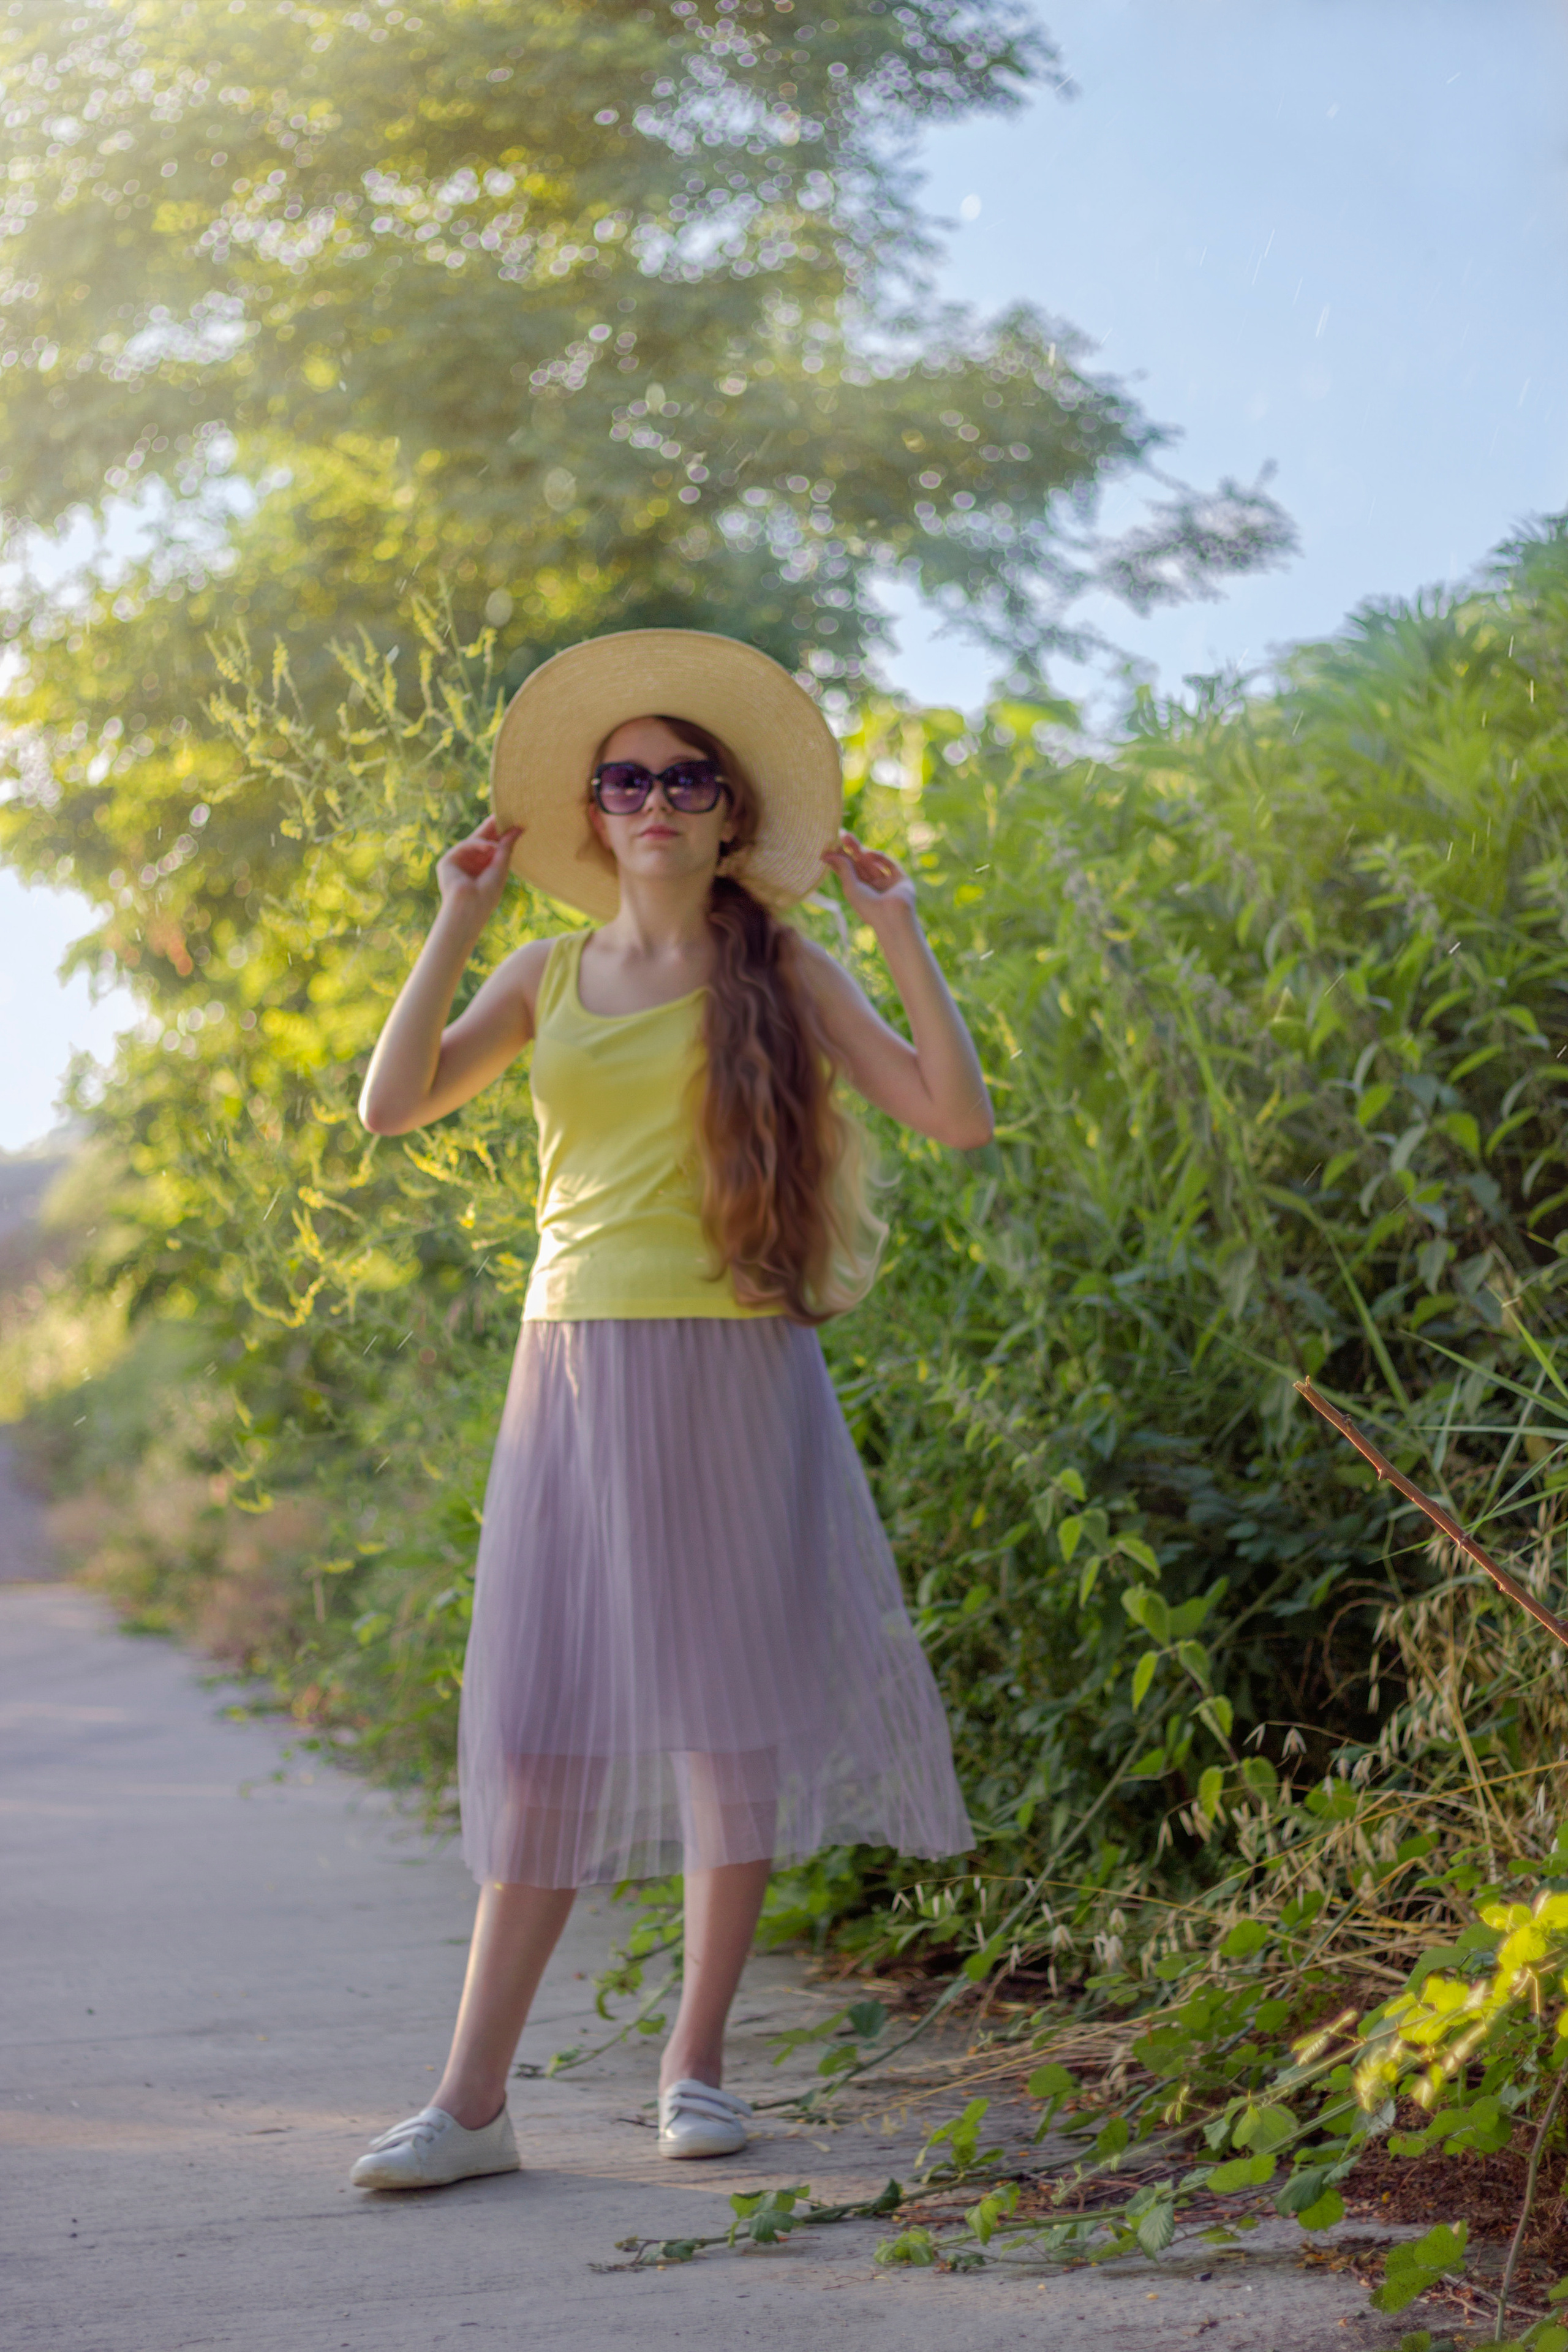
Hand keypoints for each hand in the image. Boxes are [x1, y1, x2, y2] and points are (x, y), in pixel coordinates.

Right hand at [435, 816, 519, 931]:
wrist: (471, 907)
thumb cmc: (488, 893)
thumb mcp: (501, 866)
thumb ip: (507, 846)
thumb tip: (519, 828)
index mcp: (483, 867)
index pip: (491, 846)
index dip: (500, 834)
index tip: (512, 821)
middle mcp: (470, 864)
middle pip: (481, 840)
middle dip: (492, 827)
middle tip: (504, 813)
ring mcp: (458, 862)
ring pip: (472, 841)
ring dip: (488, 836)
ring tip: (502, 827)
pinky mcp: (448, 861)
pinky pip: (464, 846)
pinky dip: (477, 845)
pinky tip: (490, 847)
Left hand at [822, 830, 917, 930]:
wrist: (891, 918)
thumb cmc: (868, 907)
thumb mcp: (851, 887)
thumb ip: (843, 868)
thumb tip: (829, 854)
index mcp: (861, 893)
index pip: (849, 872)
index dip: (841, 859)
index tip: (830, 846)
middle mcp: (874, 888)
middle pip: (860, 865)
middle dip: (851, 851)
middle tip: (841, 835)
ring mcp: (888, 884)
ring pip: (873, 863)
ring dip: (861, 850)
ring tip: (848, 838)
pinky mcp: (901, 880)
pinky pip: (890, 865)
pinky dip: (880, 857)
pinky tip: (868, 853)